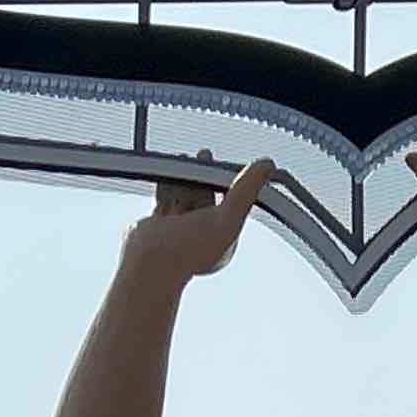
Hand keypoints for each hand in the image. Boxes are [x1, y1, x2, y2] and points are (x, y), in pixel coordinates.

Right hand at [125, 161, 276, 282]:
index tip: (227, 163)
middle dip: (205, 176)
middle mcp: (201, 235)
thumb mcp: (227, 217)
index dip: (231, 182)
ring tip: (185, 158)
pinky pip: (165, 199)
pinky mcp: (158, 226)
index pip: (231, 204)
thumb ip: (245, 191)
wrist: (148, 264)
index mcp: (222, 238)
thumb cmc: (189, 248)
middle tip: (205, 153)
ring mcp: (178, 231)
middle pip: (207, 198)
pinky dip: (167, 184)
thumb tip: (268, 163)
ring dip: (185, 178)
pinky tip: (168, 171)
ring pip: (185, 197)